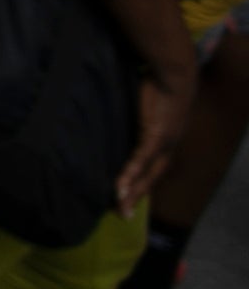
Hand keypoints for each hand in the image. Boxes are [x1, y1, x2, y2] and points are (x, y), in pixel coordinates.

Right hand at [120, 67, 196, 210]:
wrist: (173, 74)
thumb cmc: (158, 84)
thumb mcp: (146, 105)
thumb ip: (135, 115)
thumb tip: (116, 114)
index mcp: (166, 140)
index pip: (152, 167)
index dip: (141, 182)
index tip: (126, 195)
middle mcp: (168, 146)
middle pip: (152, 178)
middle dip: (137, 196)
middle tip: (122, 213)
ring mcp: (164, 144)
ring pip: (147, 174)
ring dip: (133, 191)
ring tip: (118, 206)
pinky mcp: (156, 137)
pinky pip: (141, 160)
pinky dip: (131, 174)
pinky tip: (119, 186)